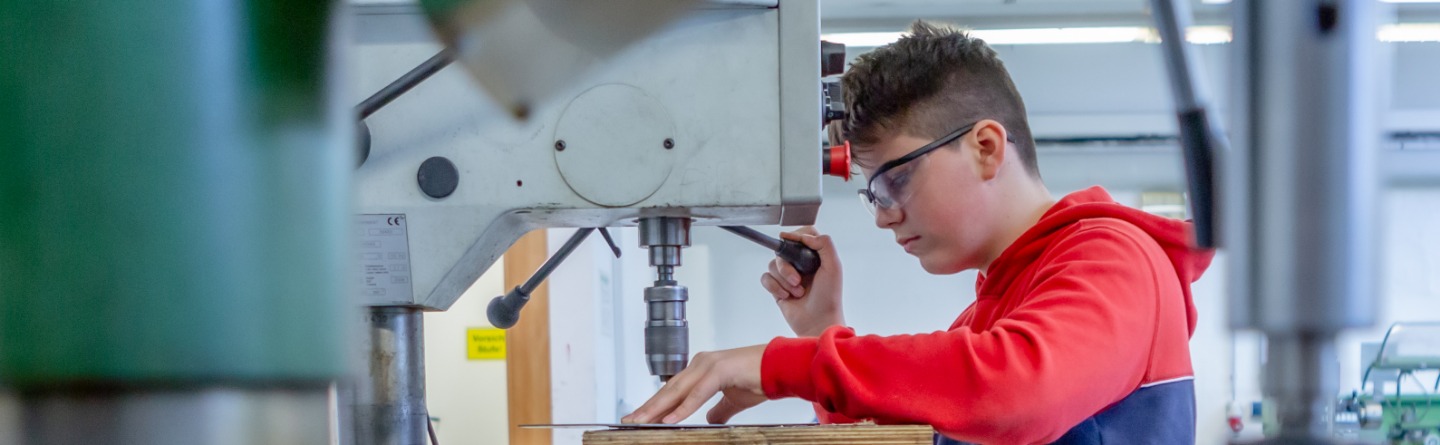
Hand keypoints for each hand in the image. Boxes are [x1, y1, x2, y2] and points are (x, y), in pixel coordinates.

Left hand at [621, 345, 767, 424]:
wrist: (780, 367)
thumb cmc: (759, 378)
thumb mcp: (734, 400)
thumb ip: (719, 409)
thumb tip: (710, 420)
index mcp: (701, 368)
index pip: (672, 390)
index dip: (655, 405)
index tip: (639, 417)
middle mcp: (700, 364)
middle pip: (668, 389)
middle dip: (648, 407)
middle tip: (630, 421)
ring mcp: (709, 365)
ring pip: (677, 390)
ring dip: (658, 408)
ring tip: (641, 421)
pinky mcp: (720, 371)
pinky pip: (697, 393)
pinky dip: (683, 407)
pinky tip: (670, 419)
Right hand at [759, 227, 843, 336]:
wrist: (818, 322)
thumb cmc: (829, 297)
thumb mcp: (834, 266)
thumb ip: (824, 244)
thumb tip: (802, 236)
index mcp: (816, 256)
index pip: (803, 234)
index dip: (795, 236)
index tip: (788, 240)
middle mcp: (801, 263)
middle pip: (783, 250)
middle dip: (787, 266)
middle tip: (798, 280)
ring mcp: (788, 275)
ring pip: (773, 264)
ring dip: (784, 280)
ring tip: (797, 292)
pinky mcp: (777, 287)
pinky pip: (765, 278)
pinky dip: (774, 287)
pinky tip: (786, 296)